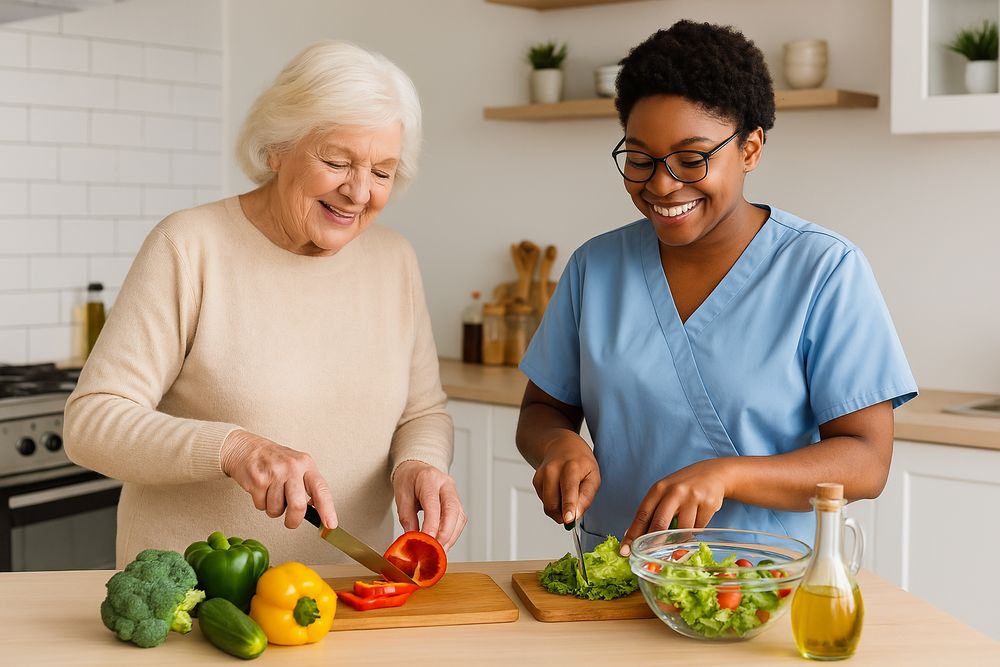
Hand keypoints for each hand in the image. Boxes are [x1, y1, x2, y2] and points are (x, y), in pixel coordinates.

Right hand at [221, 430, 337, 529]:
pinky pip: (261, 506)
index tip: (330, 524)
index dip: (327, 509)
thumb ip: (308, 485)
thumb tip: (318, 511)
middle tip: (291, 521)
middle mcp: (292, 467)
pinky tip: (261, 490)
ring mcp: (274, 473)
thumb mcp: (297, 466)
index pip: (321, 489)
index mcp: (306, 464)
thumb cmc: (274, 460)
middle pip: (298, 506)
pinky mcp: (258, 480)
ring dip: (273, 509)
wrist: (246, 448)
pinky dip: (261, 504)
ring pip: (277, 509)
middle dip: (294, 520)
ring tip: (271, 494)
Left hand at [392, 461, 466, 550]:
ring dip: (451, 537)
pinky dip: (453, 534)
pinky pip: (459, 520)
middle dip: (446, 533)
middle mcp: (446, 484)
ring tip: (440, 551)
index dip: (432, 524)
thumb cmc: (408, 480)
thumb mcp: (401, 496)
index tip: (427, 541)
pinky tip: (444, 543)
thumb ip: (407, 517)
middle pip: (452, 510)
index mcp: (429, 479)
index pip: (433, 503)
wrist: (417, 468)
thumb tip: (413, 539)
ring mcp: (454, 493)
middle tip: (436, 550)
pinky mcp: (457, 502)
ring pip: (459, 517)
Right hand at [531, 433, 599, 525]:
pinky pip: (544, 502)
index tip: (568, 519)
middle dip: (564, 515)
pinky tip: (559, 490)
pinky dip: (553, 503)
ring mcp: (541, 475)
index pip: (569, 488)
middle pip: (554, 503)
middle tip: (573, 515)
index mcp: (571, 467)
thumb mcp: (593, 475)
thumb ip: (587, 496)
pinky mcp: (535, 481)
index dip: (568, 505)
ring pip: (548, 506)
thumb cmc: (580, 462)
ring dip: (559, 510)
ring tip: (568, 497)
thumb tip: (576, 515)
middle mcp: (553, 470)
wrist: (560, 445)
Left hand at [620, 458, 730, 555]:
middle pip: (660, 524)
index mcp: (658, 489)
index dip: (633, 534)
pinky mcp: (708, 504)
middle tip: (650, 558)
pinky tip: (696, 523)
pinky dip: (695, 532)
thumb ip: (651, 511)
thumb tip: (632, 535)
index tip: (625, 550)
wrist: (713, 473)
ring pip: (682, 530)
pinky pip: (698, 528)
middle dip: (654, 543)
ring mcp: (692, 497)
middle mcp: (674, 491)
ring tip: (680, 539)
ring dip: (679, 540)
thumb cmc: (683, 486)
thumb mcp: (664, 492)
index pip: (642, 514)